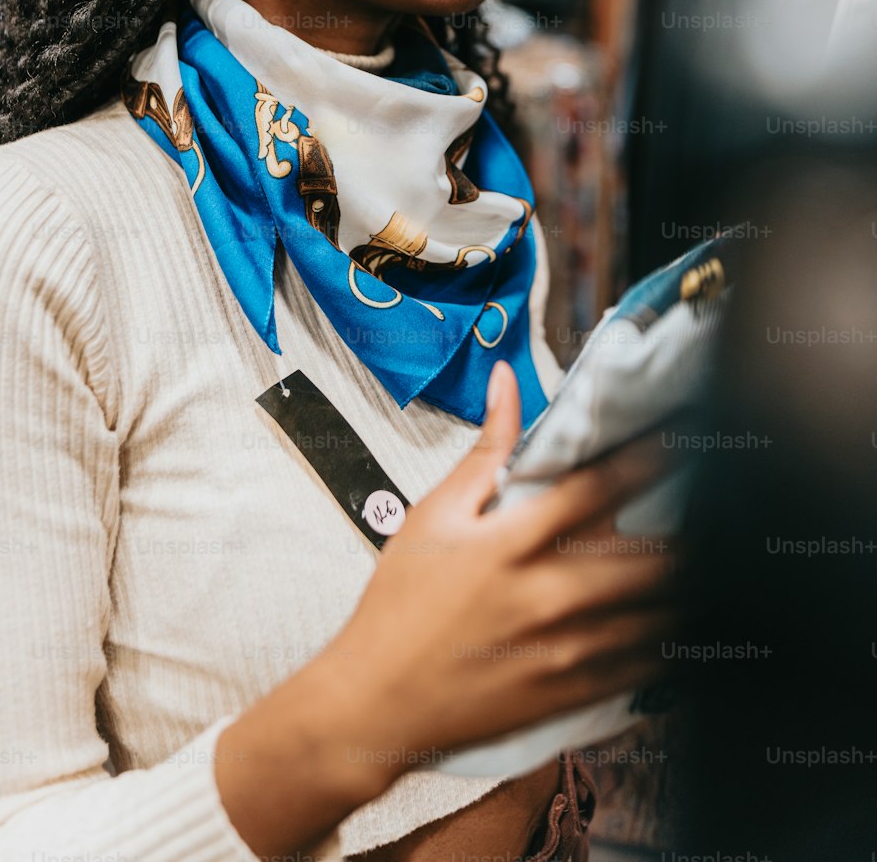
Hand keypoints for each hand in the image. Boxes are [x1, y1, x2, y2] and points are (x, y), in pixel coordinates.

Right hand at [323, 359, 682, 767]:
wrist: (376, 700)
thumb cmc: (398, 604)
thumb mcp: (433, 515)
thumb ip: (484, 449)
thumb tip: (506, 382)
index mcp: (511, 543)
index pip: (598, 488)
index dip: (646, 459)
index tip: (676, 441)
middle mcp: (546, 595)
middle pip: (648, 557)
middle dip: (686, 530)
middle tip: (704, 507)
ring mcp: (563, 650)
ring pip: (657, 615)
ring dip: (686, 585)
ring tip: (707, 561)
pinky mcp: (569, 693)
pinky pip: (643, 667)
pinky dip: (669, 642)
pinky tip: (678, 621)